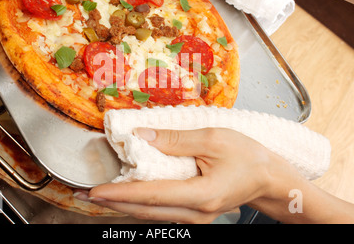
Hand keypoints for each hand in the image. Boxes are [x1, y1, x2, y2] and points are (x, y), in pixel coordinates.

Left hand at [87, 127, 301, 222]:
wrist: (268, 178)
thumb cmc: (248, 156)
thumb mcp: (213, 139)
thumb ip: (175, 139)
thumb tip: (141, 136)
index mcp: (200, 194)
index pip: (150, 195)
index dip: (119, 193)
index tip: (94, 191)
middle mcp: (195, 213)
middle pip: (145, 210)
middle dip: (113, 203)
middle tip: (85, 195)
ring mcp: (195, 218)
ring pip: (151, 215)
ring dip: (124, 205)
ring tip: (100, 195)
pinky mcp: (194, 214)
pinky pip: (161, 212)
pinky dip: (141, 204)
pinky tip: (127, 196)